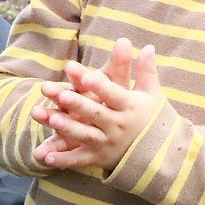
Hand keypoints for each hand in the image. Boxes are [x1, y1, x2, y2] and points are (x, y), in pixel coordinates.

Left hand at [30, 38, 162, 171]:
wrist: (158, 153)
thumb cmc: (151, 118)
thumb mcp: (151, 94)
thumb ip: (146, 71)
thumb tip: (148, 46)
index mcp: (130, 107)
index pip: (114, 94)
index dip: (100, 86)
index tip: (86, 76)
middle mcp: (118, 126)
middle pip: (96, 114)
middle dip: (79, 105)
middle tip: (62, 95)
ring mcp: (107, 143)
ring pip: (86, 135)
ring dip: (68, 128)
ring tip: (52, 119)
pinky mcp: (97, 158)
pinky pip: (79, 159)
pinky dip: (63, 159)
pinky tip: (45, 157)